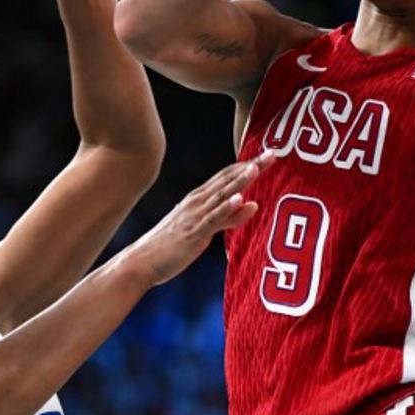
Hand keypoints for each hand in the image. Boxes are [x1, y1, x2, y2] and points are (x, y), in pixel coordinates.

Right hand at [124, 152, 274, 287]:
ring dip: (239, 181)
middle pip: (228, 180)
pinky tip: (239, 199)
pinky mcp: (193, 233)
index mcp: (199, 198)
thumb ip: (230, 216)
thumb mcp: (204, 228)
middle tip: (272, 153)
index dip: (248, 164)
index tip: (268, 154)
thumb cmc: (171, 245)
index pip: (227, 176)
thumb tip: (253, 204)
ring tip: (255, 168)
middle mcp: (197, 202)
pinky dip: (226, 208)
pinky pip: (213, 219)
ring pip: (222, 196)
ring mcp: (195, 216)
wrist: (141, 261)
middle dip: (251, 167)